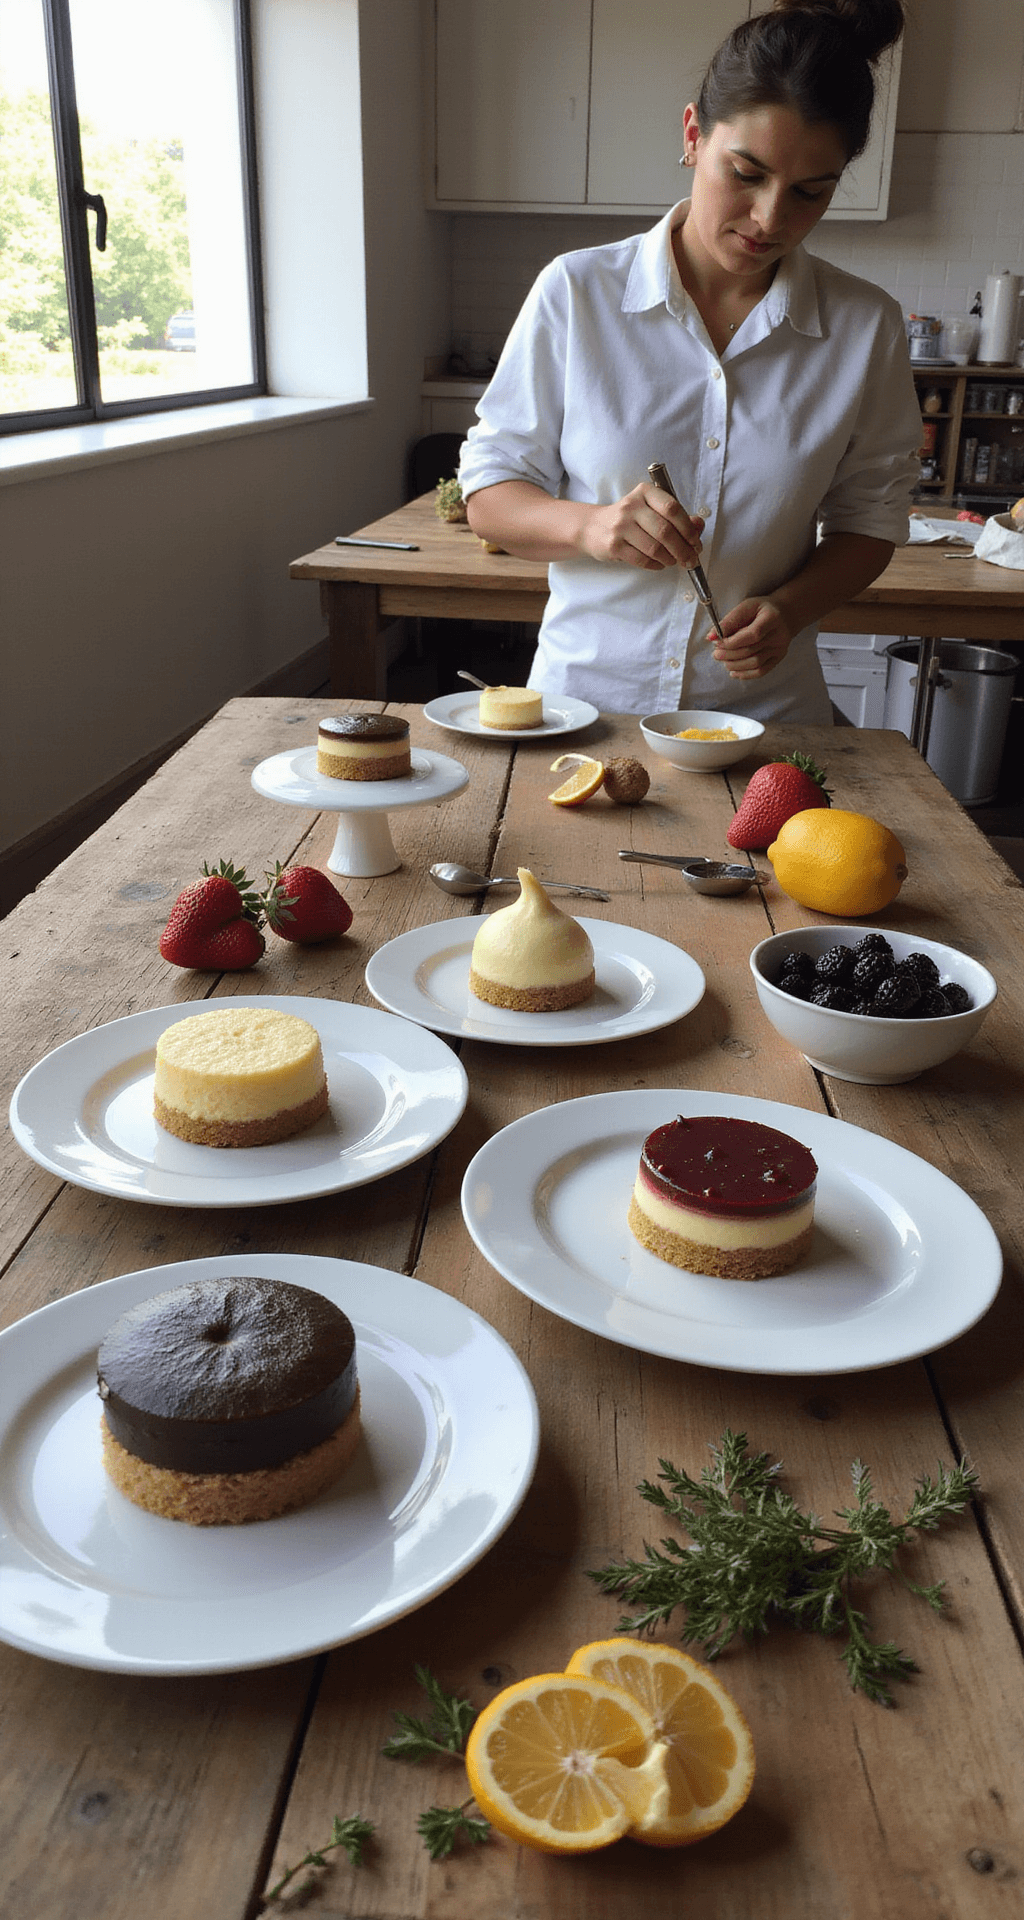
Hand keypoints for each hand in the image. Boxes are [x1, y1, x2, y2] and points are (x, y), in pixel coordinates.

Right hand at [578, 482, 703, 571]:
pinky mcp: (614, 545)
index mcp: (645, 492)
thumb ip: (678, 517)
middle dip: (683, 549)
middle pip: (665, 531)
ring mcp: (620, 526)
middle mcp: (631, 506)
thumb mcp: (652, 511)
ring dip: (670, 559)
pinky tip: (660, 564)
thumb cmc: (631, 519)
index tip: (696, 542)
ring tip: (675, 561)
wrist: (594, 527)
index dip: (688, 528)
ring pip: (655, 548)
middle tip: (691, 559)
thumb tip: (698, 526)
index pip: (672, 509)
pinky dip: (656, 565)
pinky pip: (642, 560)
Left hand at [711, 597, 794, 679]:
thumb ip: (729, 621)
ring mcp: (780, 649)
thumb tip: (711, 637)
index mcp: (772, 618)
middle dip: (729, 654)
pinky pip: (761, 671)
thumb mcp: (746, 607)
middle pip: (751, 650)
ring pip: (755, 663)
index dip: (732, 642)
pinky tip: (734, 671)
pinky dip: (745, 674)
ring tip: (723, 661)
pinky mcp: (778, 658)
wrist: (785, 615)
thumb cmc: (762, 610)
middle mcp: (779, 635)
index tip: (717, 642)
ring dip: (735, 665)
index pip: (752, 635)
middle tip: (716, 653)